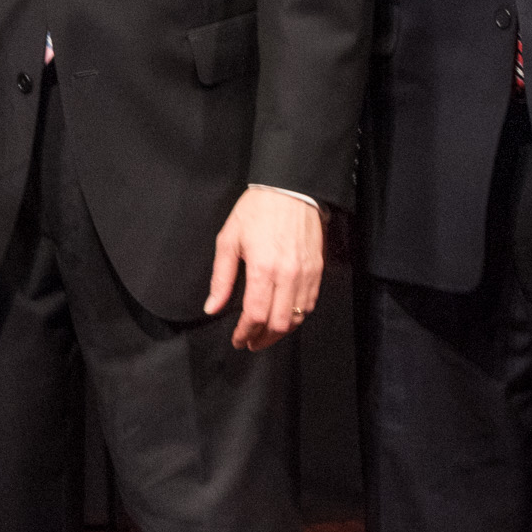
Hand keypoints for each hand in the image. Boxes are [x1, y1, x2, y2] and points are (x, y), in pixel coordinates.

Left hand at [205, 186, 325, 351]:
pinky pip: (310, 304)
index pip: (255, 315)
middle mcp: (287, 275)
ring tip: (266, 334)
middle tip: (250, 342)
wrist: (290, 189)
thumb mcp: (228, 240)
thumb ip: (221, 278)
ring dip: (280, 332)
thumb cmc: (258, 210)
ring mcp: (306, 274)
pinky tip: (285, 317)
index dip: (245, 334)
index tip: (238, 339)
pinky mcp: (317, 270)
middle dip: (262, 339)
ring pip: (297, 318)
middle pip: (278, 323)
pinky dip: (297, 316)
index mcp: (262, 269)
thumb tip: (213, 306)